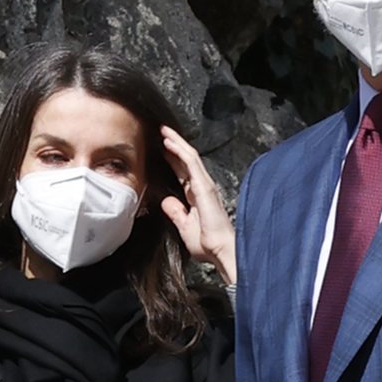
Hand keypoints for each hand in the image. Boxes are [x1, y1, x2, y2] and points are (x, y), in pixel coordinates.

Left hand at [159, 125, 235, 283]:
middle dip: (173, 145)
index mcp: (196, 196)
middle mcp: (201, 187)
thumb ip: (176, 213)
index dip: (172, 159)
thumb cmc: (208, 243)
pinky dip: (179, 151)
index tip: (161, 150)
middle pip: (186, 160)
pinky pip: (191, 163)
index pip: (182, 172)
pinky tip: (169, 143)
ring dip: (176, 142)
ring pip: (189, 156)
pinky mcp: (204, 185)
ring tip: (163, 131)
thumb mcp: (184, 226)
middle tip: (161, 133)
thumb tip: (167, 201)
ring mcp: (204, 184)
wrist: (220, 250)